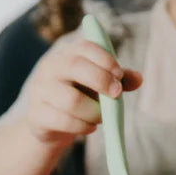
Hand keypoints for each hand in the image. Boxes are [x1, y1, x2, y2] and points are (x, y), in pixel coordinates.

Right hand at [25, 39, 142, 144]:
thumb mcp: (98, 86)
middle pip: (75, 67)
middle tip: (116, 95)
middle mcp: (50, 68)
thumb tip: (139, 78)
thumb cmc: (79, 97)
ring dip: (93, 111)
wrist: (50, 124)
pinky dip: (82, 126)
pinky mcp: (36, 114)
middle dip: (100, 80)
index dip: (104, 59)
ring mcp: (40, 90)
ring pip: (71, 100)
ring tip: (100, 118)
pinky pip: (62, 120)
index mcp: (67, 55)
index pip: (84, 47)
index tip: (119, 75)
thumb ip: (118, 80)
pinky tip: (89, 127)